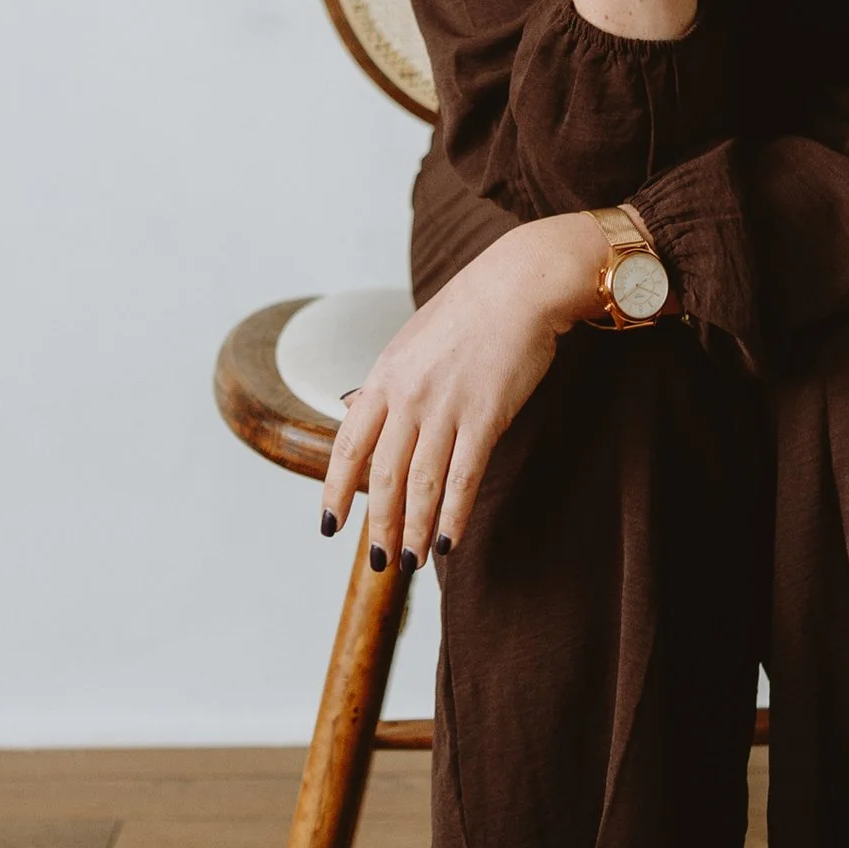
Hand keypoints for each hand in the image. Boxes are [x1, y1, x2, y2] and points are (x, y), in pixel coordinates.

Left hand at [321, 212, 607, 564]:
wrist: (518, 284)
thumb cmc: (470, 312)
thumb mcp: (411, 341)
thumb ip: (387, 383)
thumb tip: (354, 409)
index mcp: (384, 377)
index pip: (347, 446)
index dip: (335, 491)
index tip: (330, 527)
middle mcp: (408, 396)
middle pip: (383, 476)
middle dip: (379, 526)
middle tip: (380, 562)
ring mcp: (445, 407)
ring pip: (420, 485)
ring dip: (413, 530)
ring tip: (411, 562)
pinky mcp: (485, 416)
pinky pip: (464, 478)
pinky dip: (453, 515)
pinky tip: (448, 542)